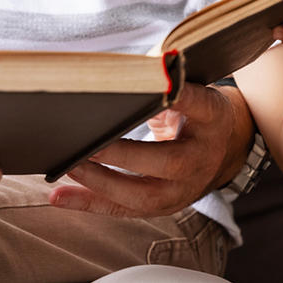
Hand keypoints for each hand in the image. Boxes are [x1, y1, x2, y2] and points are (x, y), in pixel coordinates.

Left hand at [47, 82, 246, 216]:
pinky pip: (123, 209)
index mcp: (212, 118)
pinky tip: (60, 196)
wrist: (222, 149)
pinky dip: (89, 203)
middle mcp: (201, 157)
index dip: (180, 95)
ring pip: (143, 195)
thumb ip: (165, 84)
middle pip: (167, 161)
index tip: (159, 84)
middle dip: (124, 155)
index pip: (197, 103)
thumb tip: (125, 73)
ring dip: (102, 182)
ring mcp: (184, 188)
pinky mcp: (162, 206)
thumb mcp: (192, 90)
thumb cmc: (194, 112)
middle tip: (90, 144)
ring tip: (69, 166)